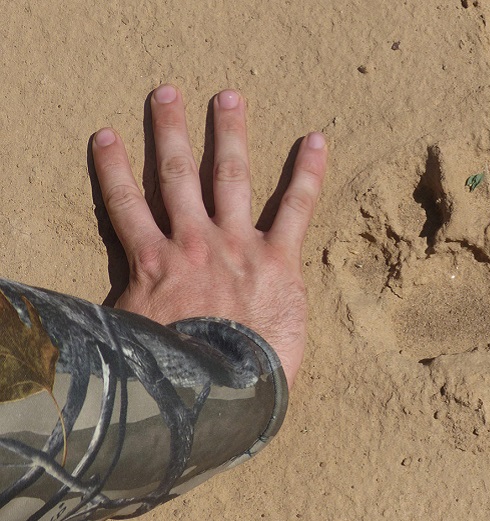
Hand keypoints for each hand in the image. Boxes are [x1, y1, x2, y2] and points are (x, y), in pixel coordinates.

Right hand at [91, 84, 326, 387]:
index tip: (107, 136)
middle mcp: (192, 242)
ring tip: (229, 96)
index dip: (114, 168)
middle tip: (166, 95)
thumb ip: (130, 311)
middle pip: (175, 175)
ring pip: (228, 176)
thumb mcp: (130, 337)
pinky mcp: (278, 258)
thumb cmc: (174, 373)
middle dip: (170, 132)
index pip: (125, 204)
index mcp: (153, 262)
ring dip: (228, 133)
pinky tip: (317, 139)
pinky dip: (308, 172)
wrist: (217, 391)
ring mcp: (236, 244)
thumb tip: (117, 311)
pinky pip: (296, 206)